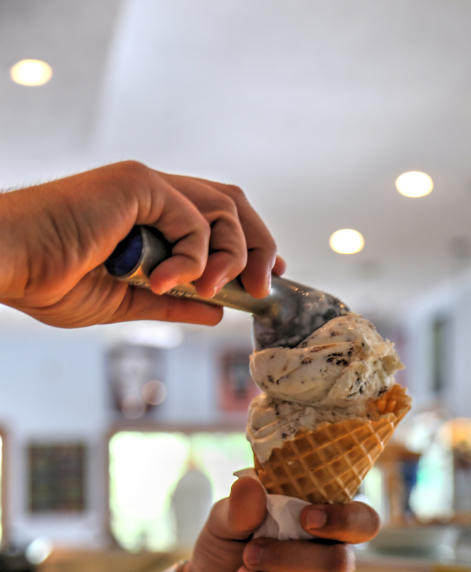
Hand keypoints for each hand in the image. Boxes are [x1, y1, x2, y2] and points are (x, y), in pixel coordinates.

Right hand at [0, 161, 284, 328]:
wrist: (10, 265)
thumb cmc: (49, 281)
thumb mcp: (127, 302)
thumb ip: (174, 303)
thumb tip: (218, 311)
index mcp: (148, 216)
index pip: (216, 216)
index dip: (249, 243)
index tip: (266, 276)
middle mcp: (152, 194)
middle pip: (232, 204)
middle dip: (257, 246)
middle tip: (261, 288)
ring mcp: (146, 186)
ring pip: (223, 210)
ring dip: (229, 257)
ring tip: (213, 291)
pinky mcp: (138, 184)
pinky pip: (193, 220)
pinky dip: (193, 258)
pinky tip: (166, 282)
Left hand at [180, 476, 379, 571]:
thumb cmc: (226, 551)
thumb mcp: (224, 523)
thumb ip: (238, 508)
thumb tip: (250, 486)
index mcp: (323, 527)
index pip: (364, 522)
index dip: (345, 521)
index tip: (307, 518)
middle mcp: (333, 563)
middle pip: (338, 564)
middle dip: (286, 559)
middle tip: (250, 554)